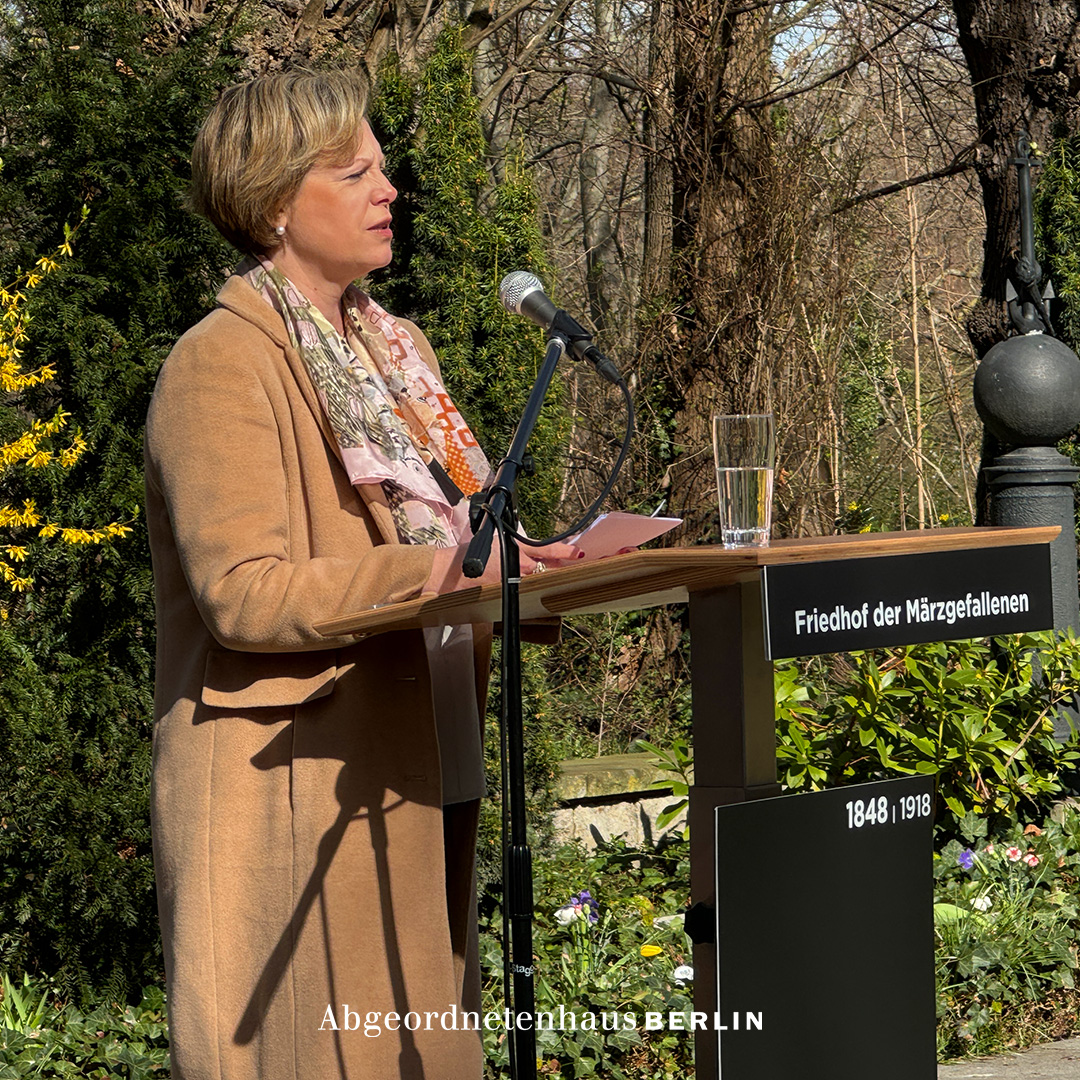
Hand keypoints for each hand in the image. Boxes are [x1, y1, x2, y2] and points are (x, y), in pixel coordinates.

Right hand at [425, 540, 581, 594]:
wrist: (452, 572)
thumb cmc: (471, 557)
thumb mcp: (497, 545)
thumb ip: (517, 550)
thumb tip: (533, 557)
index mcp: (516, 549)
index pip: (546, 550)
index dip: (563, 552)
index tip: (577, 553)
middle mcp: (518, 564)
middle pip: (547, 567)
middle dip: (559, 566)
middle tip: (574, 563)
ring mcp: (514, 579)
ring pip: (537, 579)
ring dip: (542, 578)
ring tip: (551, 575)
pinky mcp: (507, 592)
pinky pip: (525, 591)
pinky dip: (529, 590)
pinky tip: (532, 590)